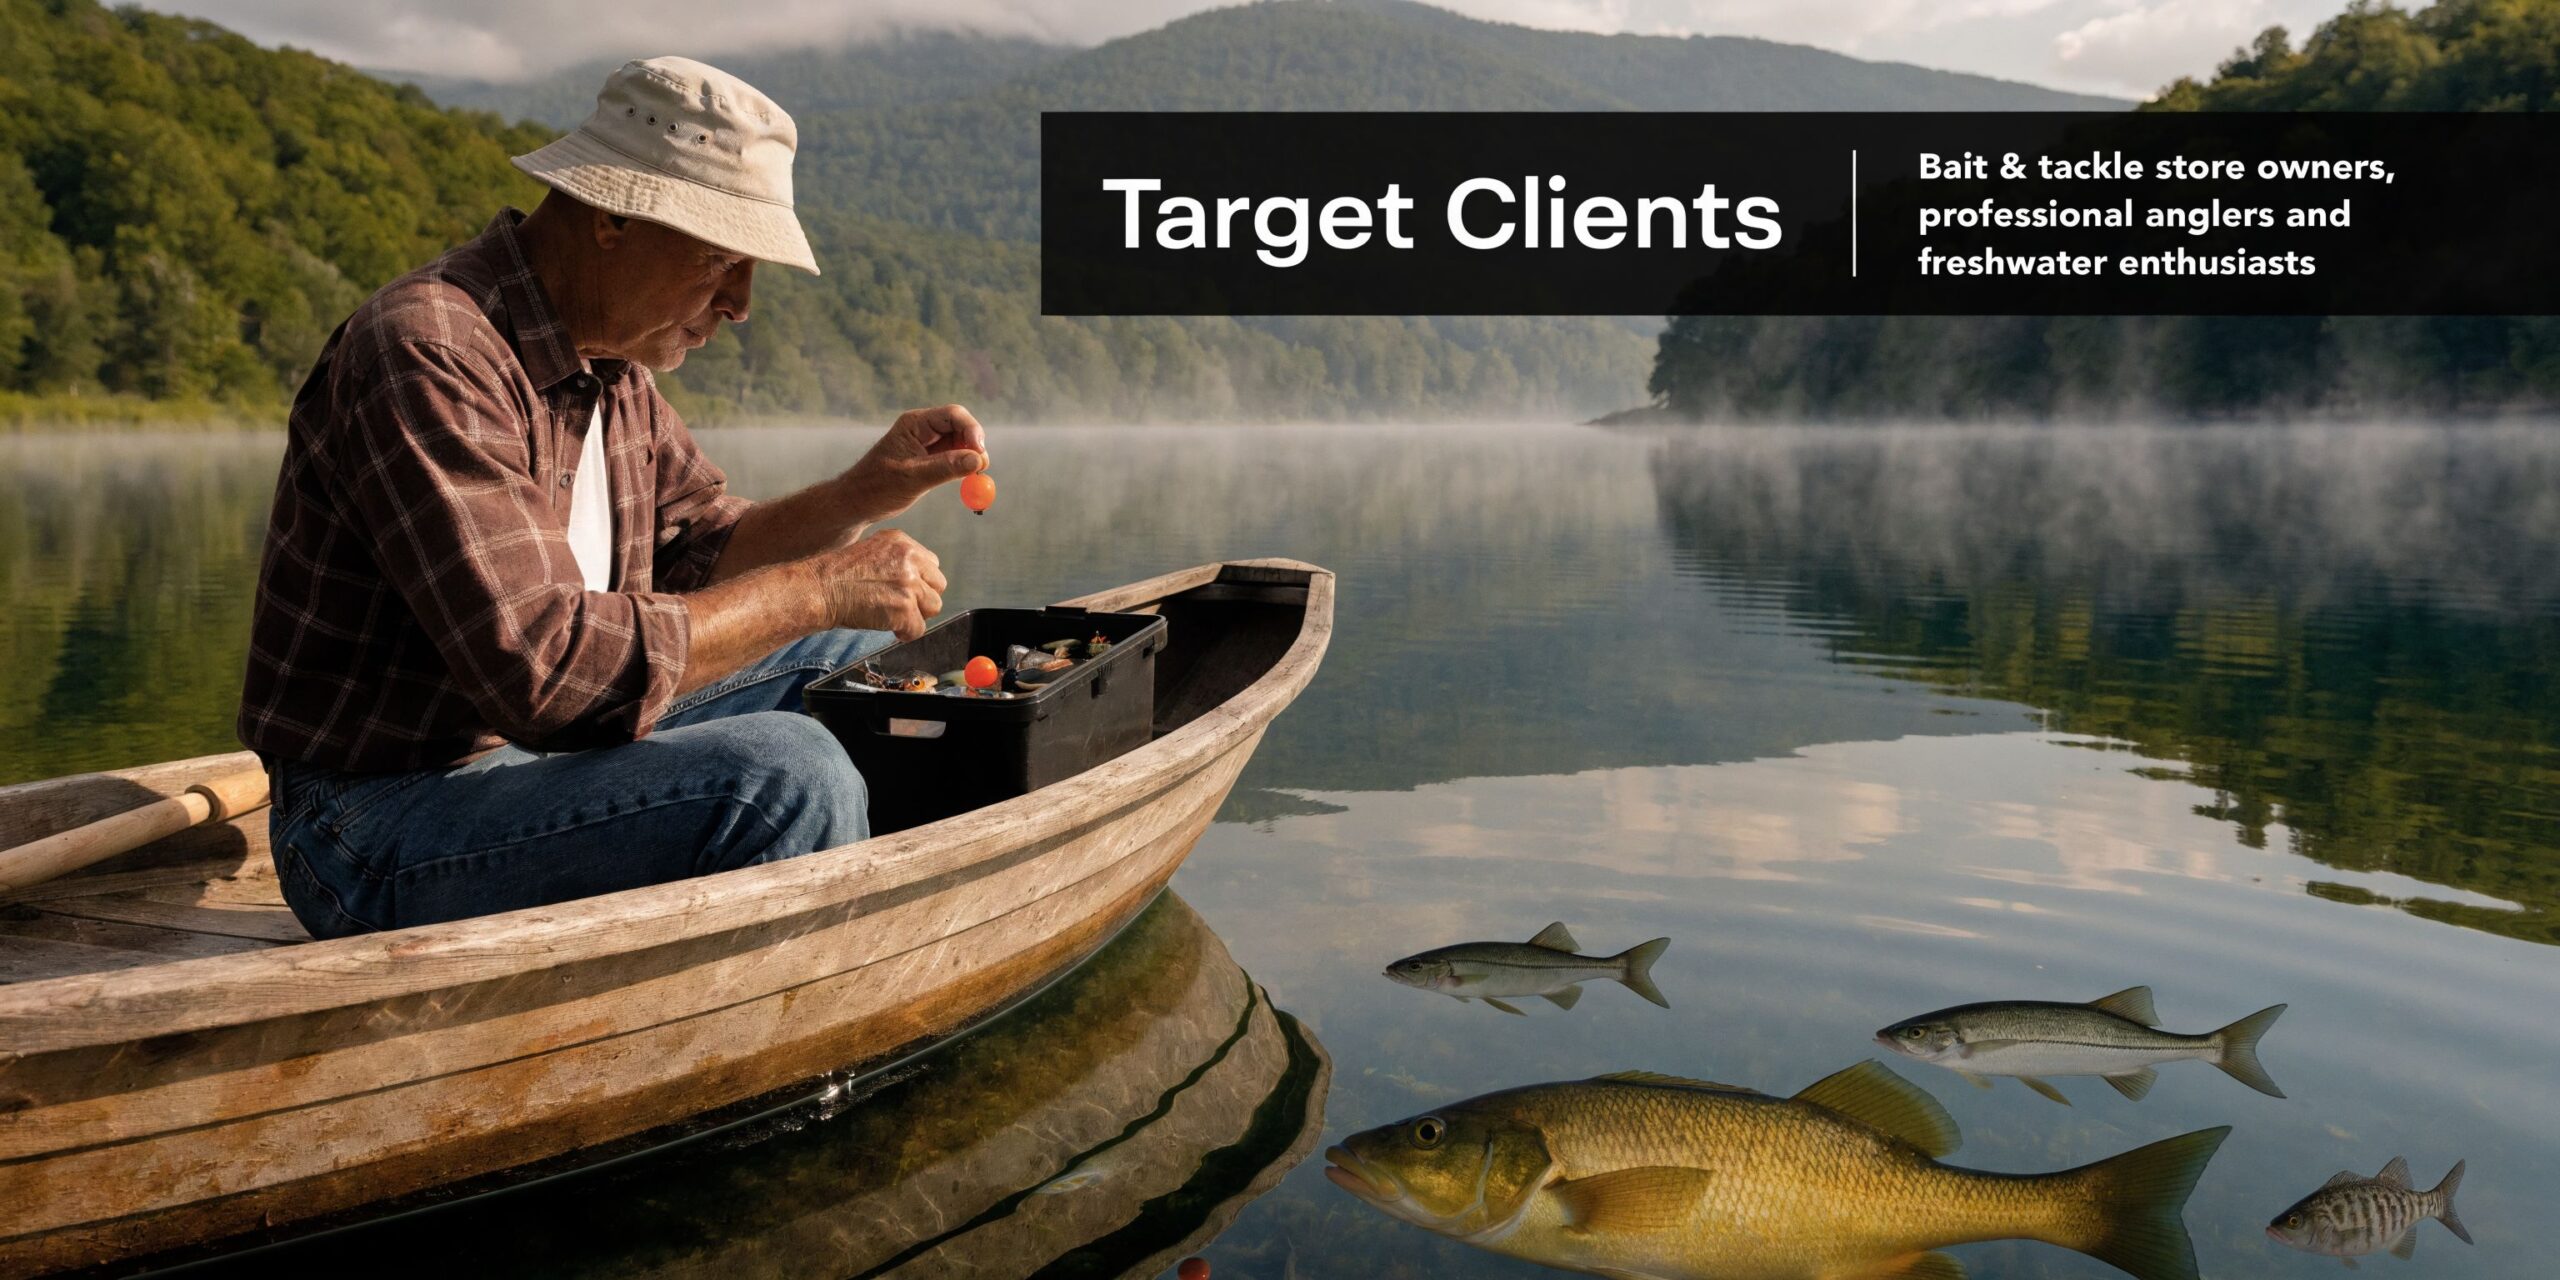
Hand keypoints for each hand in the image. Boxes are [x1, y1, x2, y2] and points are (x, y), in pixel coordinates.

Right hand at [816, 529, 945, 640]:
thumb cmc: (837, 575)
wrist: (819, 589)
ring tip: (893, 616)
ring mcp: (909, 583)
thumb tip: (918, 580)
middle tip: (900, 605)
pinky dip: (905, 633)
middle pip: (938, 584)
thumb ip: (898, 560)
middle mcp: (909, 558)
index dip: (920, 582)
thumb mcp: (872, 553)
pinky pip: (919, 629)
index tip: (904, 591)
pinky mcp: (904, 608)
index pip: (931, 564)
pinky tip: (889, 627)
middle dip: (922, 598)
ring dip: (916, 615)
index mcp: (902, 542)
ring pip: (934, 606)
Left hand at [844, 404, 989, 520]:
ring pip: (961, 443)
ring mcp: (928, 444)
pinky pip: (955, 457)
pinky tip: (965, 481)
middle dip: (974, 445)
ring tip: (972, 478)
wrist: (857, 503)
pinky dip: (964, 468)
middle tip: (981, 469)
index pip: (953, 415)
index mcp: (914, 424)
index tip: (981, 453)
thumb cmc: (877, 488)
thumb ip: (945, 468)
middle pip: (961, 427)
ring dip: (971, 458)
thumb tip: (978, 461)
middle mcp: (923, 429)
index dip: (972, 430)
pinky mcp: (930, 460)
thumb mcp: (912, 479)